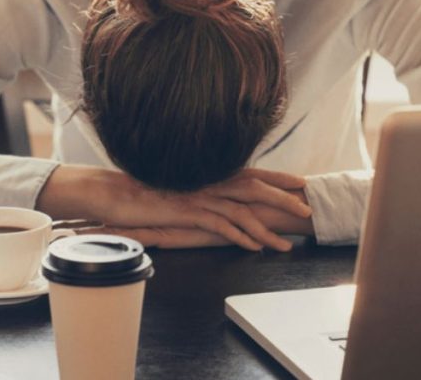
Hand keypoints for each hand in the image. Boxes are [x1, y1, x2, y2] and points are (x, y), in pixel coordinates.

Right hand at [91, 190, 315, 248]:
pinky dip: (241, 237)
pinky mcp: (188, 212)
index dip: (277, 176)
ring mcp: (199, 196)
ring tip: (286, 244)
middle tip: (307, 209)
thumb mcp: (179, 188)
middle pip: (255, 186)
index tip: (300, 182)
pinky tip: (254, 248)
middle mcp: (208, 181)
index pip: (251, 172)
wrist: (114, 193)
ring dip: (267, 229)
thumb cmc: (145, 192)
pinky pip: (221, 225)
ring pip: (243, 210)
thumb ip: (201, 190)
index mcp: (209, 174)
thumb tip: (218, 199)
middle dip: (284, 198)